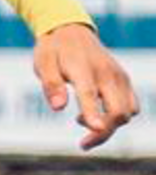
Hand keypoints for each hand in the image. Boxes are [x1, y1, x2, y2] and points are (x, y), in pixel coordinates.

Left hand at [34, 23, 138, 149]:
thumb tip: (58, 108)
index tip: (95, 129)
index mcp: (82, 68)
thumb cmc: (53, 50)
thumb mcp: (43, 63)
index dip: (93, 114)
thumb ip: (51, 85)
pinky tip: (96, 113)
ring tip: (81, 119)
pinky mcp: (125, 80)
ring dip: (110, 125)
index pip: (90, 94)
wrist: (71, 30)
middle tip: (83, 143)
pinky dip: (119, 116)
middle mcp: (106, 73)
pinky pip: (132, 107)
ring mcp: (119, 76)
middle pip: (117, 112)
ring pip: (128, 113)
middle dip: (103, 132)